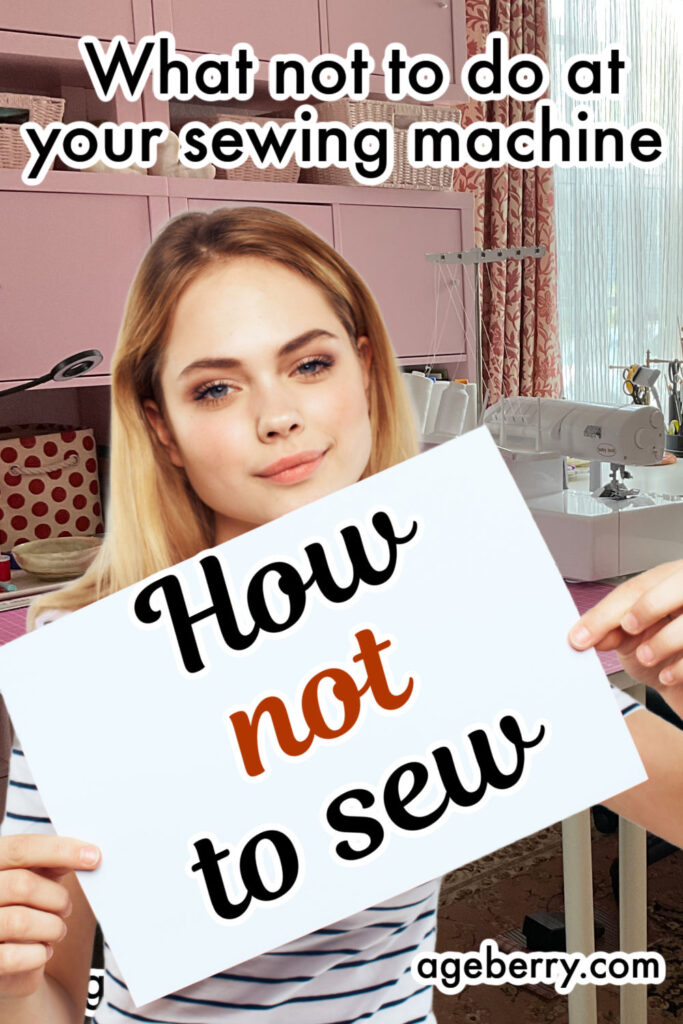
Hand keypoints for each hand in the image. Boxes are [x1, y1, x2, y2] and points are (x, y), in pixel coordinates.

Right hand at [0, 835, 100, 1000]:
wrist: (2, 957)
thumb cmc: (18, 907)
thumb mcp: (32, 877)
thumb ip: (49, 862)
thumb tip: (84, 854)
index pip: (20, 848)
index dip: (60, 850)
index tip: (93, 856)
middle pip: (23, 885)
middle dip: (56, 897)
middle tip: (67, 907)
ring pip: (20, 921)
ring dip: (52, 927)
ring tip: (57, 930)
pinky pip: (12, 957)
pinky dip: (38, 954)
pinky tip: (42, 951)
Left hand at [568, 559, 682, 720]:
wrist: (682, 680)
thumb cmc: (661, 650)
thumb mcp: (632, 637)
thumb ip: (612, 630)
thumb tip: (584, 635)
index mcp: (667, 583)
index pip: (637, 587)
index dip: (607, 610)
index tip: (582, 635)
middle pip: (674, 586)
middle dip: (646, 607)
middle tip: (627, 628)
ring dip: (662, 641)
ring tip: (646, 656)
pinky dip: (679, 667)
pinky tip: (667, 675)